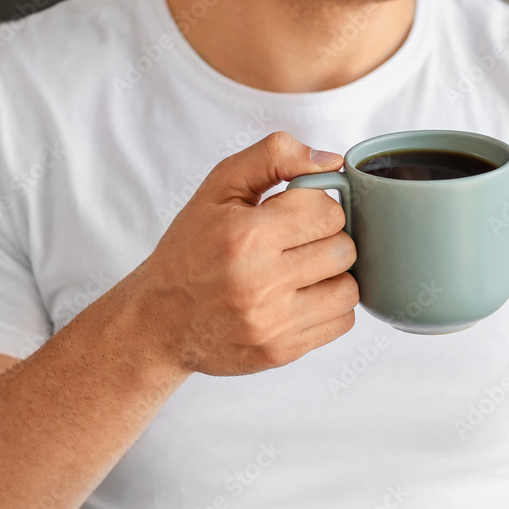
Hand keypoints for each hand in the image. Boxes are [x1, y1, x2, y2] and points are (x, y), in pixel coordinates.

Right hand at [131, 131, 357, 375]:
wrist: (159, 320)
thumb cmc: (191, 249)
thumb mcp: (219, 187)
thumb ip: (274, 157)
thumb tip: (330, 161)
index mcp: (246, 235)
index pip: (328, 211)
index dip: (317, 207)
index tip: (296, 214)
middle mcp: (261, 282)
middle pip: (343, 249)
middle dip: (326, 240)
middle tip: (298, 242)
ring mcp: (273, 322)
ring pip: (349, 289)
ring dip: (333, 276)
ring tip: (303, 270)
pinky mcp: (281, 351)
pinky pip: (341, 322)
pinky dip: (330, 307)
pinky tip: (302, 297)